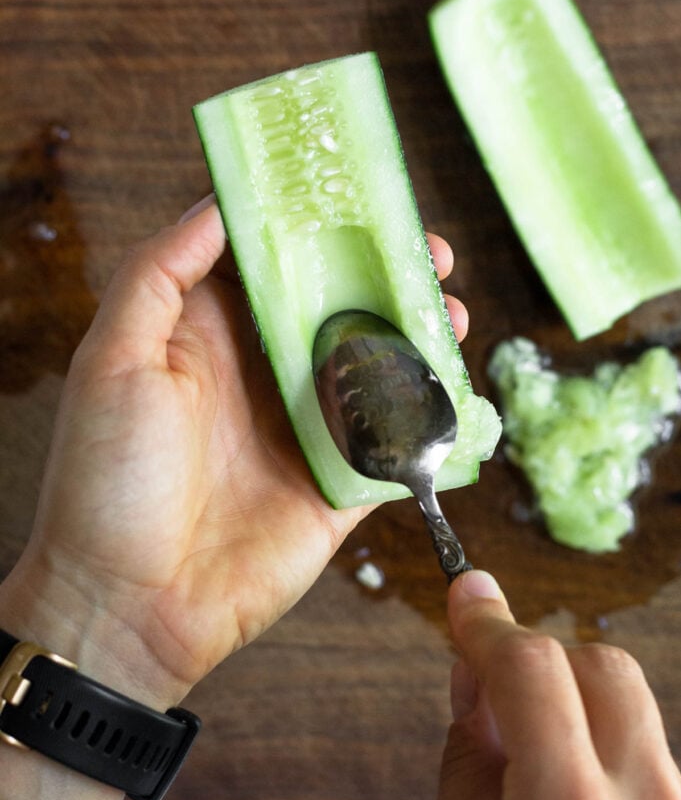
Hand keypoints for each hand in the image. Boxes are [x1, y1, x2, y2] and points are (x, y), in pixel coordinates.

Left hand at [0, 196, 467, 711]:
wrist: (130, 607)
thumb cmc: (105, 479)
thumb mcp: (112, 358)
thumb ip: (160, 274)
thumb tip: (217, 203)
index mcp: (209, 334)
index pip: (270, 261)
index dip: (312, 224)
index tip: (357, 192)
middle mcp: (262, 373)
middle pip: (336, 306)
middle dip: (385, 274)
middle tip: (429, 251)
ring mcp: (305, 428)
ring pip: (375, 364)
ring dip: (417, 332)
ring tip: (452, 306)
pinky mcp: (340, 484)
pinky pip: (395, 438)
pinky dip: (430, 410)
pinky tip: (456, 382)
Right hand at [432, 570, 680, 799]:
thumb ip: (469, 752)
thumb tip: (477, 670)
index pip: (532, 670)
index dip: (489, 622)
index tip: (467, 597)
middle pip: (602, 665)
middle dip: (540, 660)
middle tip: (495, 695)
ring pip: (632, 703)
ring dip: (575, 703)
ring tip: (533, 759)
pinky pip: (648, 750)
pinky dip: (602, 744)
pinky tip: (572, 794)